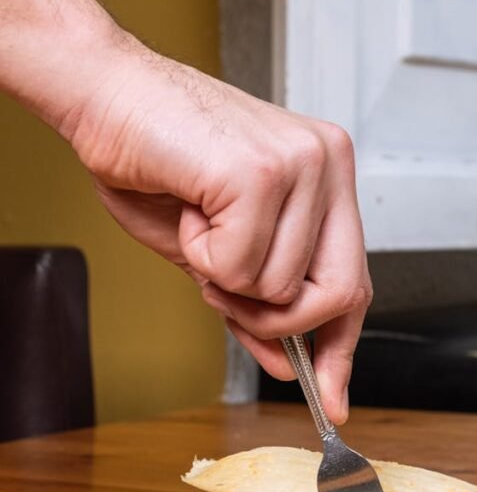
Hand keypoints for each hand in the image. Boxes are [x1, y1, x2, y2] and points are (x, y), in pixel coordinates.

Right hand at [65, 36, 371, 422]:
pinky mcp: (262, 173)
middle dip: (277, 322)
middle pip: (339, 295)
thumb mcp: (218, 252)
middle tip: (225, 294)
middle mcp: (328, 163)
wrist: (106, 96)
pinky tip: (190, 211)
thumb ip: (261, 305)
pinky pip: (241, 268)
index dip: (341, 348)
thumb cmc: (157, 161)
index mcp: (328, 175)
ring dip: (223, 277)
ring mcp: (302, 165)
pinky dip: (201, 256)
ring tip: (200, 223)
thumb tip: (291, 363)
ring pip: (281, 289)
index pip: (355, 281)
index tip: (333, 395)